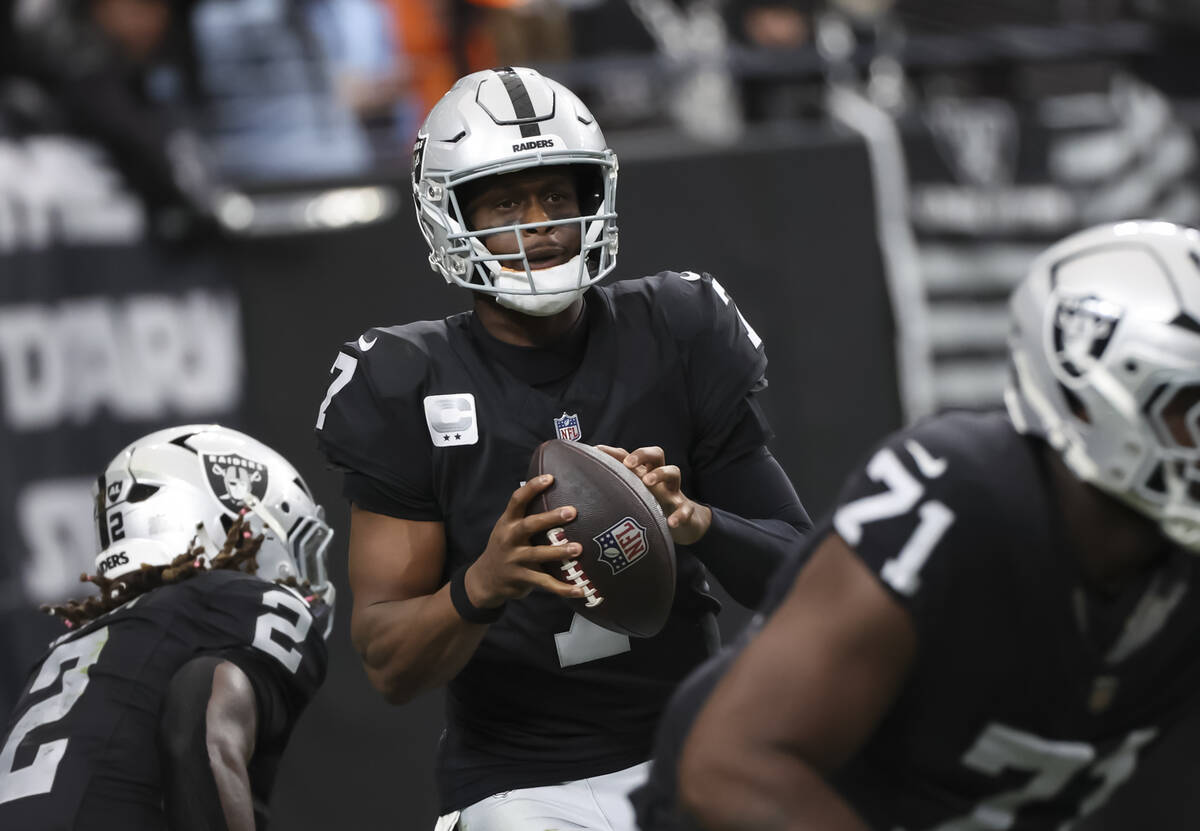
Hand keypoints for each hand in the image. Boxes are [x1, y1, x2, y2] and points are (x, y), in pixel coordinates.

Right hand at [465, 475, 588, 606]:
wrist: (485, 579)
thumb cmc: (506, 547)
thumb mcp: (508, 528)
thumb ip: (525, 515)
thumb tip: (550, 487)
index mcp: (507, 523)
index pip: (517, 500)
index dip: (532, 488)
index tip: (550, 477)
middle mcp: (509, 539)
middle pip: (529, 525)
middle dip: (550, 518)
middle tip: (572, 512)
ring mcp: (514, 560)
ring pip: (538, 555)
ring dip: (559, 552)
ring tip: (578, 548)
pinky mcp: (522, 578)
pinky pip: (545, 583)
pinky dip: (563, 588)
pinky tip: (580, 590)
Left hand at [596, 445, 711, 544]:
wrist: (685, 522)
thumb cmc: (653, 506)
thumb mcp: (634, 497)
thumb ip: (614, 491)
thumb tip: (583, 490)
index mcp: (644, 473)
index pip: (630, 456)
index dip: (613, 452)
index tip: (595, 450)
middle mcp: (659, 479)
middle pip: (656, 454)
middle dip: (642, 454)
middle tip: (628, 464)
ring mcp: (673, 492)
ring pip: (674, 472)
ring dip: (661, 474)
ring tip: (647, 481)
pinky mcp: (684, 509)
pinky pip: (686, 508)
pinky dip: (680, 514)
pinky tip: (671, 522)